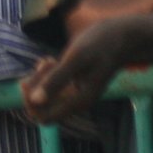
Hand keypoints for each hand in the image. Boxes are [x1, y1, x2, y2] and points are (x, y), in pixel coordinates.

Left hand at [21, 20, 135, 125]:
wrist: (122, 35)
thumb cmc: (101, 44)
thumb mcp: (76, 59)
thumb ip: (56, 80)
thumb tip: (35, 101)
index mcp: (79, 102)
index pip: (43, 117)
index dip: (31, 103)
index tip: (30, 81)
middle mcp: (77, 102)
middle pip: (43, 106)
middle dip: (36, 87)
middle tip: (43, 65)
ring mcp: (75, 92)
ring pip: (46, 95)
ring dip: (41, 79)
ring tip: (48, 60)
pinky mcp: (74, 82)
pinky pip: (53, 85)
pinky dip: (47, 74)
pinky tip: (50, 59)